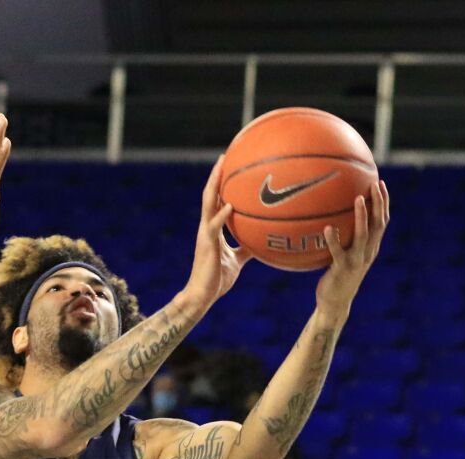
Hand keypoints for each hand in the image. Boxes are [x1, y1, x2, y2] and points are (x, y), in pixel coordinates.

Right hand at [181, 160, 251, 311]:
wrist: (202, 295)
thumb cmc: (218, 279)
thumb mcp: (238, 260)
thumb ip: (246, 247)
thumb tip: (262, 241)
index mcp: (213, 228)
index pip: (216, 200)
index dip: (220, 183)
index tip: (227, 166)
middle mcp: (207, 226)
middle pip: (210, 195)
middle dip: (216, 176)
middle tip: (223, 157)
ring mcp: (205, 234)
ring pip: (208, 204)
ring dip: (214, 185)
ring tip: (221, 168)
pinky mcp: (207, 245)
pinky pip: (214, 227)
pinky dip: (222, 215)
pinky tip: (231, 205)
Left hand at [314, 179, 388, 314]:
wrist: (335, 303)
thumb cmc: (337, 276)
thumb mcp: (346, 254)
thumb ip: (346, 238)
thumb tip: (333, 215)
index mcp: (371, 247)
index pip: (382, 220)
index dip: (383, 202)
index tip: (379, 183)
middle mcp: (368, 252)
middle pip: (378, 223)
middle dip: (378, 203)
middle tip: (374, 184)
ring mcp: (356, 260)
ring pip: (363, 235)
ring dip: (362, 216)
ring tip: (357, 199)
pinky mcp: (342, 269)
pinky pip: (338, 252)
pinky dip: (333, 240)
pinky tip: (327, 228)